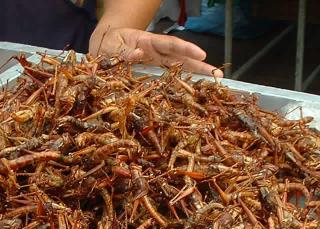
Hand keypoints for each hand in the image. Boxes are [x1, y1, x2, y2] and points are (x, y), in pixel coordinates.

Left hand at [89, 26, 221, 76]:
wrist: (101, 49)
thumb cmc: (107, 45)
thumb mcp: (110, 47)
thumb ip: (123, 51)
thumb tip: (139, 53)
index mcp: (147, 42)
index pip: (170, 44)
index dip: (186, 49)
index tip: (201, 54)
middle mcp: (156, 54)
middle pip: (181, 58)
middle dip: (200, 66)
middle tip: (218, 75)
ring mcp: (156, 65)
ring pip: (179, 69)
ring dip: (196, 76)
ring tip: (214, 83)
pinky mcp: (153, 75)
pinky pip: (168, 81)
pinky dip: (181, 86)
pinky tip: (194, 94)